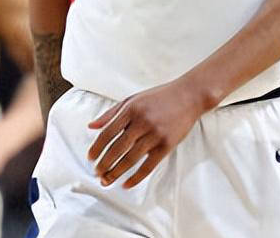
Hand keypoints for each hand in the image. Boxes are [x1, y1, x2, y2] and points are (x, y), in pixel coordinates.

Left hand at [86, 77, 209, 188]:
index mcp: (131, 109)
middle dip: (104, 164)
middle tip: (97, 173)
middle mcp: (142, 122)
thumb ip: (111, 113)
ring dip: (116, 172)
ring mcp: (155, 134)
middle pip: (117, 148)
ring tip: (107, 180)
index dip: (97, 147)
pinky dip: (136, 177)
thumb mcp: (133, 99)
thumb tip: (91, 126)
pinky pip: (148, 166)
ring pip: (130, 159)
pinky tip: (126, 184)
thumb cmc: (159, 97)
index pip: (108, 132)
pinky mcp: (167, 145)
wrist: (189, 96)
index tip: (90, 158)